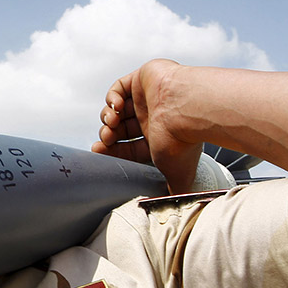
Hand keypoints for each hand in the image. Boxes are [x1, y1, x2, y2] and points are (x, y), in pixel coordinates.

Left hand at [92, 59, 202, 193]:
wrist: (188, 110)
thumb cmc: (182, 142)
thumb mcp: (175, 174)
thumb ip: (172, 191)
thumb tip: (170, 208)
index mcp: (159, 138)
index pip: (128, 146)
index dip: (112, 150)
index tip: (99, 153)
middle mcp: (153, 118)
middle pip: (120, 129)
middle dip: (108, 136)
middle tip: (105, 140)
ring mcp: (148, 98)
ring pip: (117, 109)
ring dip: (108, 118)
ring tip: (111, 124)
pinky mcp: (143, 78)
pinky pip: (119, 87)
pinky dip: (112, 97)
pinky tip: (116, 107)